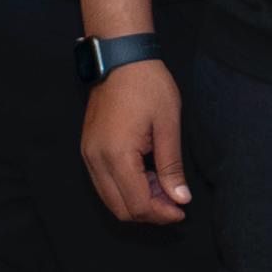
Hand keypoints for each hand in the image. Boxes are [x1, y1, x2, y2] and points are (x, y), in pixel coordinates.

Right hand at [79, 60, 188, 222]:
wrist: (120, 58)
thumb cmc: (147, 85)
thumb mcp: (168, 125)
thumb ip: (172, 166)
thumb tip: (180, 198)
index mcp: (117, 155)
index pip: (137, 204)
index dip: (162, 214)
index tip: (182, 209)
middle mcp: (96, 160)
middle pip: (120, 209)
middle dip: (150, 213)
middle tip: (175, 202)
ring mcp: (88, 155)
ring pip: (110, 199)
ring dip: (137, 202)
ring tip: (163, 187)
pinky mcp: (89, 149)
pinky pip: (104, 183)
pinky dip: (126, 189)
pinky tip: (146, 176)